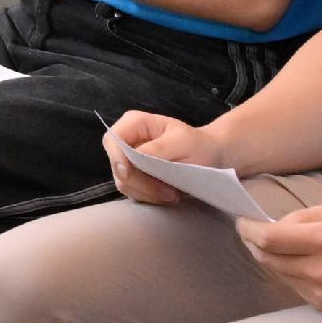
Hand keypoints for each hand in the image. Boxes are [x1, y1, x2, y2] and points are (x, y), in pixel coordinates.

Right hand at [104, 110, 218, 204]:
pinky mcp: (135, 178)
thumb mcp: (183, 142)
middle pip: (117, 165)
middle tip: (168, 192)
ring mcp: (129, 161)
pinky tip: (167, 196)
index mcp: (134, 124)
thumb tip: (134, 157)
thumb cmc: (197, 144)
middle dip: (140, 182)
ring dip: (146, 192)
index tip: (127, 173)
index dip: (116, 157)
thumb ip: (158, 148)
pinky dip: (149, 197)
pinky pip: (132, 192)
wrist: (209, 157)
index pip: (112, 140)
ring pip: (123, 182)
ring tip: (172, 195)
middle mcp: (127, 141)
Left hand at [238, 201, 321, 315]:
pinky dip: (289, 274)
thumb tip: (272, 225)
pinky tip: (298, 264)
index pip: (269, 239)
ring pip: (279, 274)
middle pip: (268, 258)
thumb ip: (303, 217)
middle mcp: (320, 271)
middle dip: (255, 244)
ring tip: (275, 246)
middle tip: (251, 232)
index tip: (241, 222)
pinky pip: (295, 288)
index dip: (248, 230)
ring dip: (271, 259)